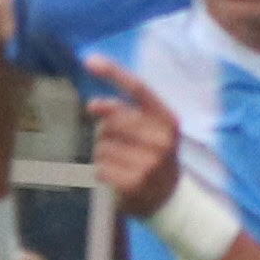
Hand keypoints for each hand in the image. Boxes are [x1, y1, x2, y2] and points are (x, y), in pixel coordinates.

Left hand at [79, 57, 180, 219]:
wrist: (169, 198)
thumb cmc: (154, 156)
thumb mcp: (152, 130)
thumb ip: (127, 111)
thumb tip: (93, 104)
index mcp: (167, 120)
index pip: (139, 89)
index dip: (114, 73)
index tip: (90, 61)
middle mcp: (161, 140)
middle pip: (112, 120)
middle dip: (105, 130)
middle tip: (117, 143)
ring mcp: (149, 163)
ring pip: (102, 145)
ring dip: (103, 153)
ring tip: (121, 162)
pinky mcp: (134, 183)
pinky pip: (100, 167)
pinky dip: (102, 171)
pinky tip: (117, 176)